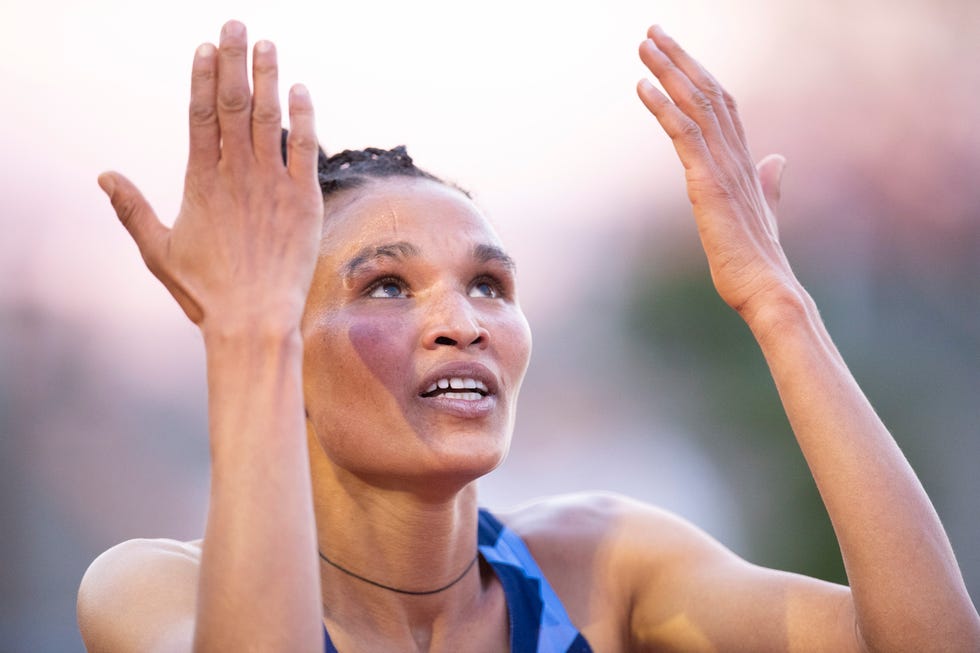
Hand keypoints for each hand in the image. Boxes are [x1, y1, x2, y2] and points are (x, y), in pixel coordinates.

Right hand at [99, 21, 322, 334]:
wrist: (253, 319)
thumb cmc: (205, 291)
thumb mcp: (159, 251)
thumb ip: (132, 210)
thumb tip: (104, 176)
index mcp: (201, 181)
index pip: (200, 115)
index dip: (203, 77)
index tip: (206, 47)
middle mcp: (236, 174)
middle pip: (233, 104)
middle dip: (233, 61)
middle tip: (235, 24)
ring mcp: (272, 183)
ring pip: (269, 117)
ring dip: (268, 77)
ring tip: (267, 44)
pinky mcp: (303, 199)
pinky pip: (306, 147)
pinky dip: (305, 117)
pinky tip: (301, 89)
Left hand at [637, 25, 797, 320]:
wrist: (769, 291)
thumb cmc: (760, 262)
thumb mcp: (764, 214)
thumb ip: (770, 184)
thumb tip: (777, 160)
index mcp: (747, 161)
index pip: (723, 104)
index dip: (700, 73)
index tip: (677, 52)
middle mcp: (738, 156)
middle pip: (708, 92)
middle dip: (680, 58)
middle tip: (652, 32)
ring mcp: (725, 168)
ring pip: (696, 104)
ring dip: (668, 71)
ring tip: (644, 45)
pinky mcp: (709, 185)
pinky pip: (684, 134)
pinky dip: (663, 107)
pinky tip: (642, 86)